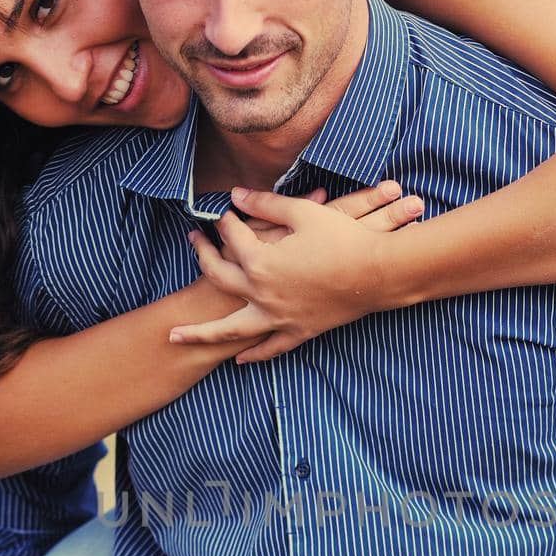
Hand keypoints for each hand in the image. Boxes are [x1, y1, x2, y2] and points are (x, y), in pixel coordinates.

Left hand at [169, 182, 423, 363]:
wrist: (380, 274)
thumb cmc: (344, 239)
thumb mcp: (303, 212)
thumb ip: (265, 205)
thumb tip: (235, 195)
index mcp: (261, 262)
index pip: (232, 237)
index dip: (227, 220)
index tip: (226, 210)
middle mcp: (262, 294)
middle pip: (219, 276)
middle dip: (203, 256)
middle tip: (193, 240)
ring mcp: (279, 317)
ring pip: (230, 329)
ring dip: (201, 333)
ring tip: (176, 336)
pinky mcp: (298, 331)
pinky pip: (270, 347)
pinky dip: (254, 354)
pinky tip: (239, 359)